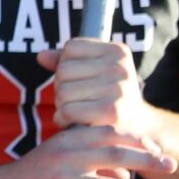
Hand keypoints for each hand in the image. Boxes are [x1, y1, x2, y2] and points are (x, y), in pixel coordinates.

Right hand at [0, 124, 174, 178]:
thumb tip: (128, 168)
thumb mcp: (56, 154)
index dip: (136, 138)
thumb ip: (88, 154)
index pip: (108, 132)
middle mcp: (66, 156)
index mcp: (66, 140)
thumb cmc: (31, 177)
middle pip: (116, 155)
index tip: (156, 146)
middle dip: (148, 160)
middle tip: (171, 165)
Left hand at [39, 39, 159, 146]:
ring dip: (62, 105)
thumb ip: (66, 61)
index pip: (71, 48)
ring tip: (80, 111)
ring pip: (62, 91)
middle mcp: (120, 67)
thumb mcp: (93, 72)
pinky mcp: (111, 112)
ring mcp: (118, 89)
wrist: (137, 130)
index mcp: (117, 50)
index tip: (83, 80)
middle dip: (63, 88)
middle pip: (63, 70)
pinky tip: (73, 122)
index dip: (67, 66)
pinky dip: (63, 119)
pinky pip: (67, 110)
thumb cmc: (108, 97)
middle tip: (80, 100)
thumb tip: (41, 56)